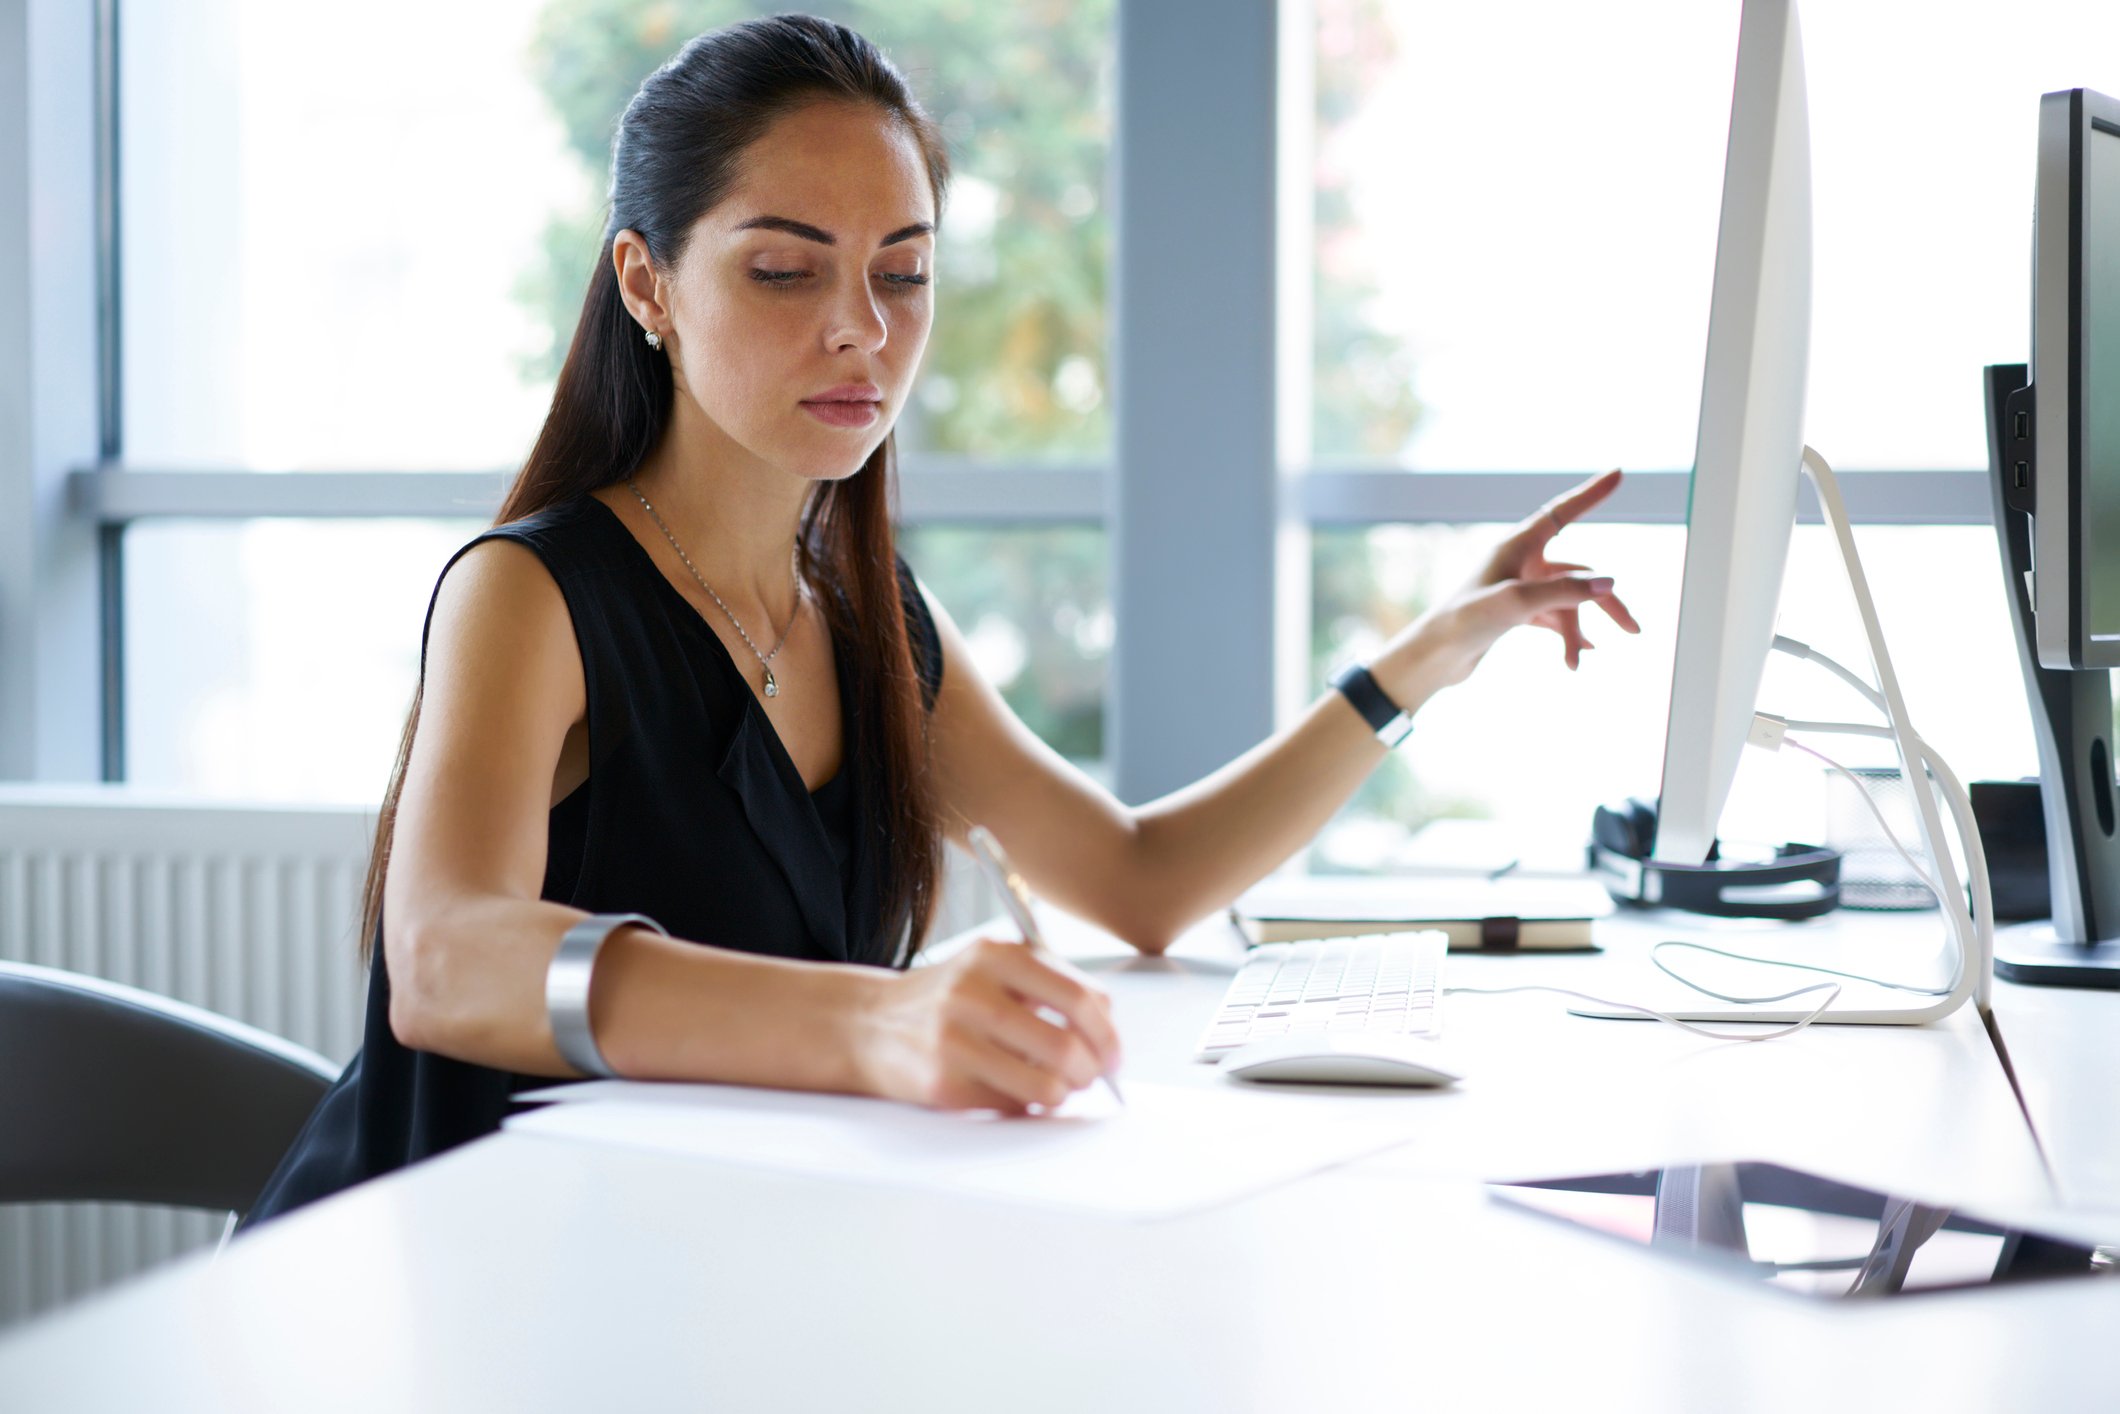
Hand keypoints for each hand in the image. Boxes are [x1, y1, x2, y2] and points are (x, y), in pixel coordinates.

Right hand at [852, 937, 1121, 1115]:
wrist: (868, 1024)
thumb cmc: (944, 998)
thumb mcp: (989, 966)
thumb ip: (1047, 981)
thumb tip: (1106, 1021)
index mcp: (994, 956)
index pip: (1076, 997)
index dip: (1107, 1032)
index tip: (1114, 1051)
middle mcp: (972, 993)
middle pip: (1065, 1046)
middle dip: (1091, 1070)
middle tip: (1092, 1077)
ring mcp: (954, 1040)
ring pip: (1044, 1086)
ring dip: (1062, 1094)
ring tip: (1057, 1088)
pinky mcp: (942, 1084)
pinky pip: (1010, 1107)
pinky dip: (1025, 1106)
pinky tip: (1015, 1093)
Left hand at [1375, 468, 1641, 701]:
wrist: (1434, 657)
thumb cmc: (1465, 622)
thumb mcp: (1517, 603)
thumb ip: (1565, 592)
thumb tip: (1609, 584)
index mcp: (1518, 546)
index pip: (1564, 511)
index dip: (1592, 493)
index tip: (1619, 472)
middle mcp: (1521, 562)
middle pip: (1580, 574)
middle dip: (1606, 604)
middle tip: (1636, 631)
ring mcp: (1520, 588)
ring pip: (1568, 602)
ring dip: (1576, 632)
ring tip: (1575, 663)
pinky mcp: (1516, 613)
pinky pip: (1555, 618)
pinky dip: (1568, 636)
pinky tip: (1579, 656)